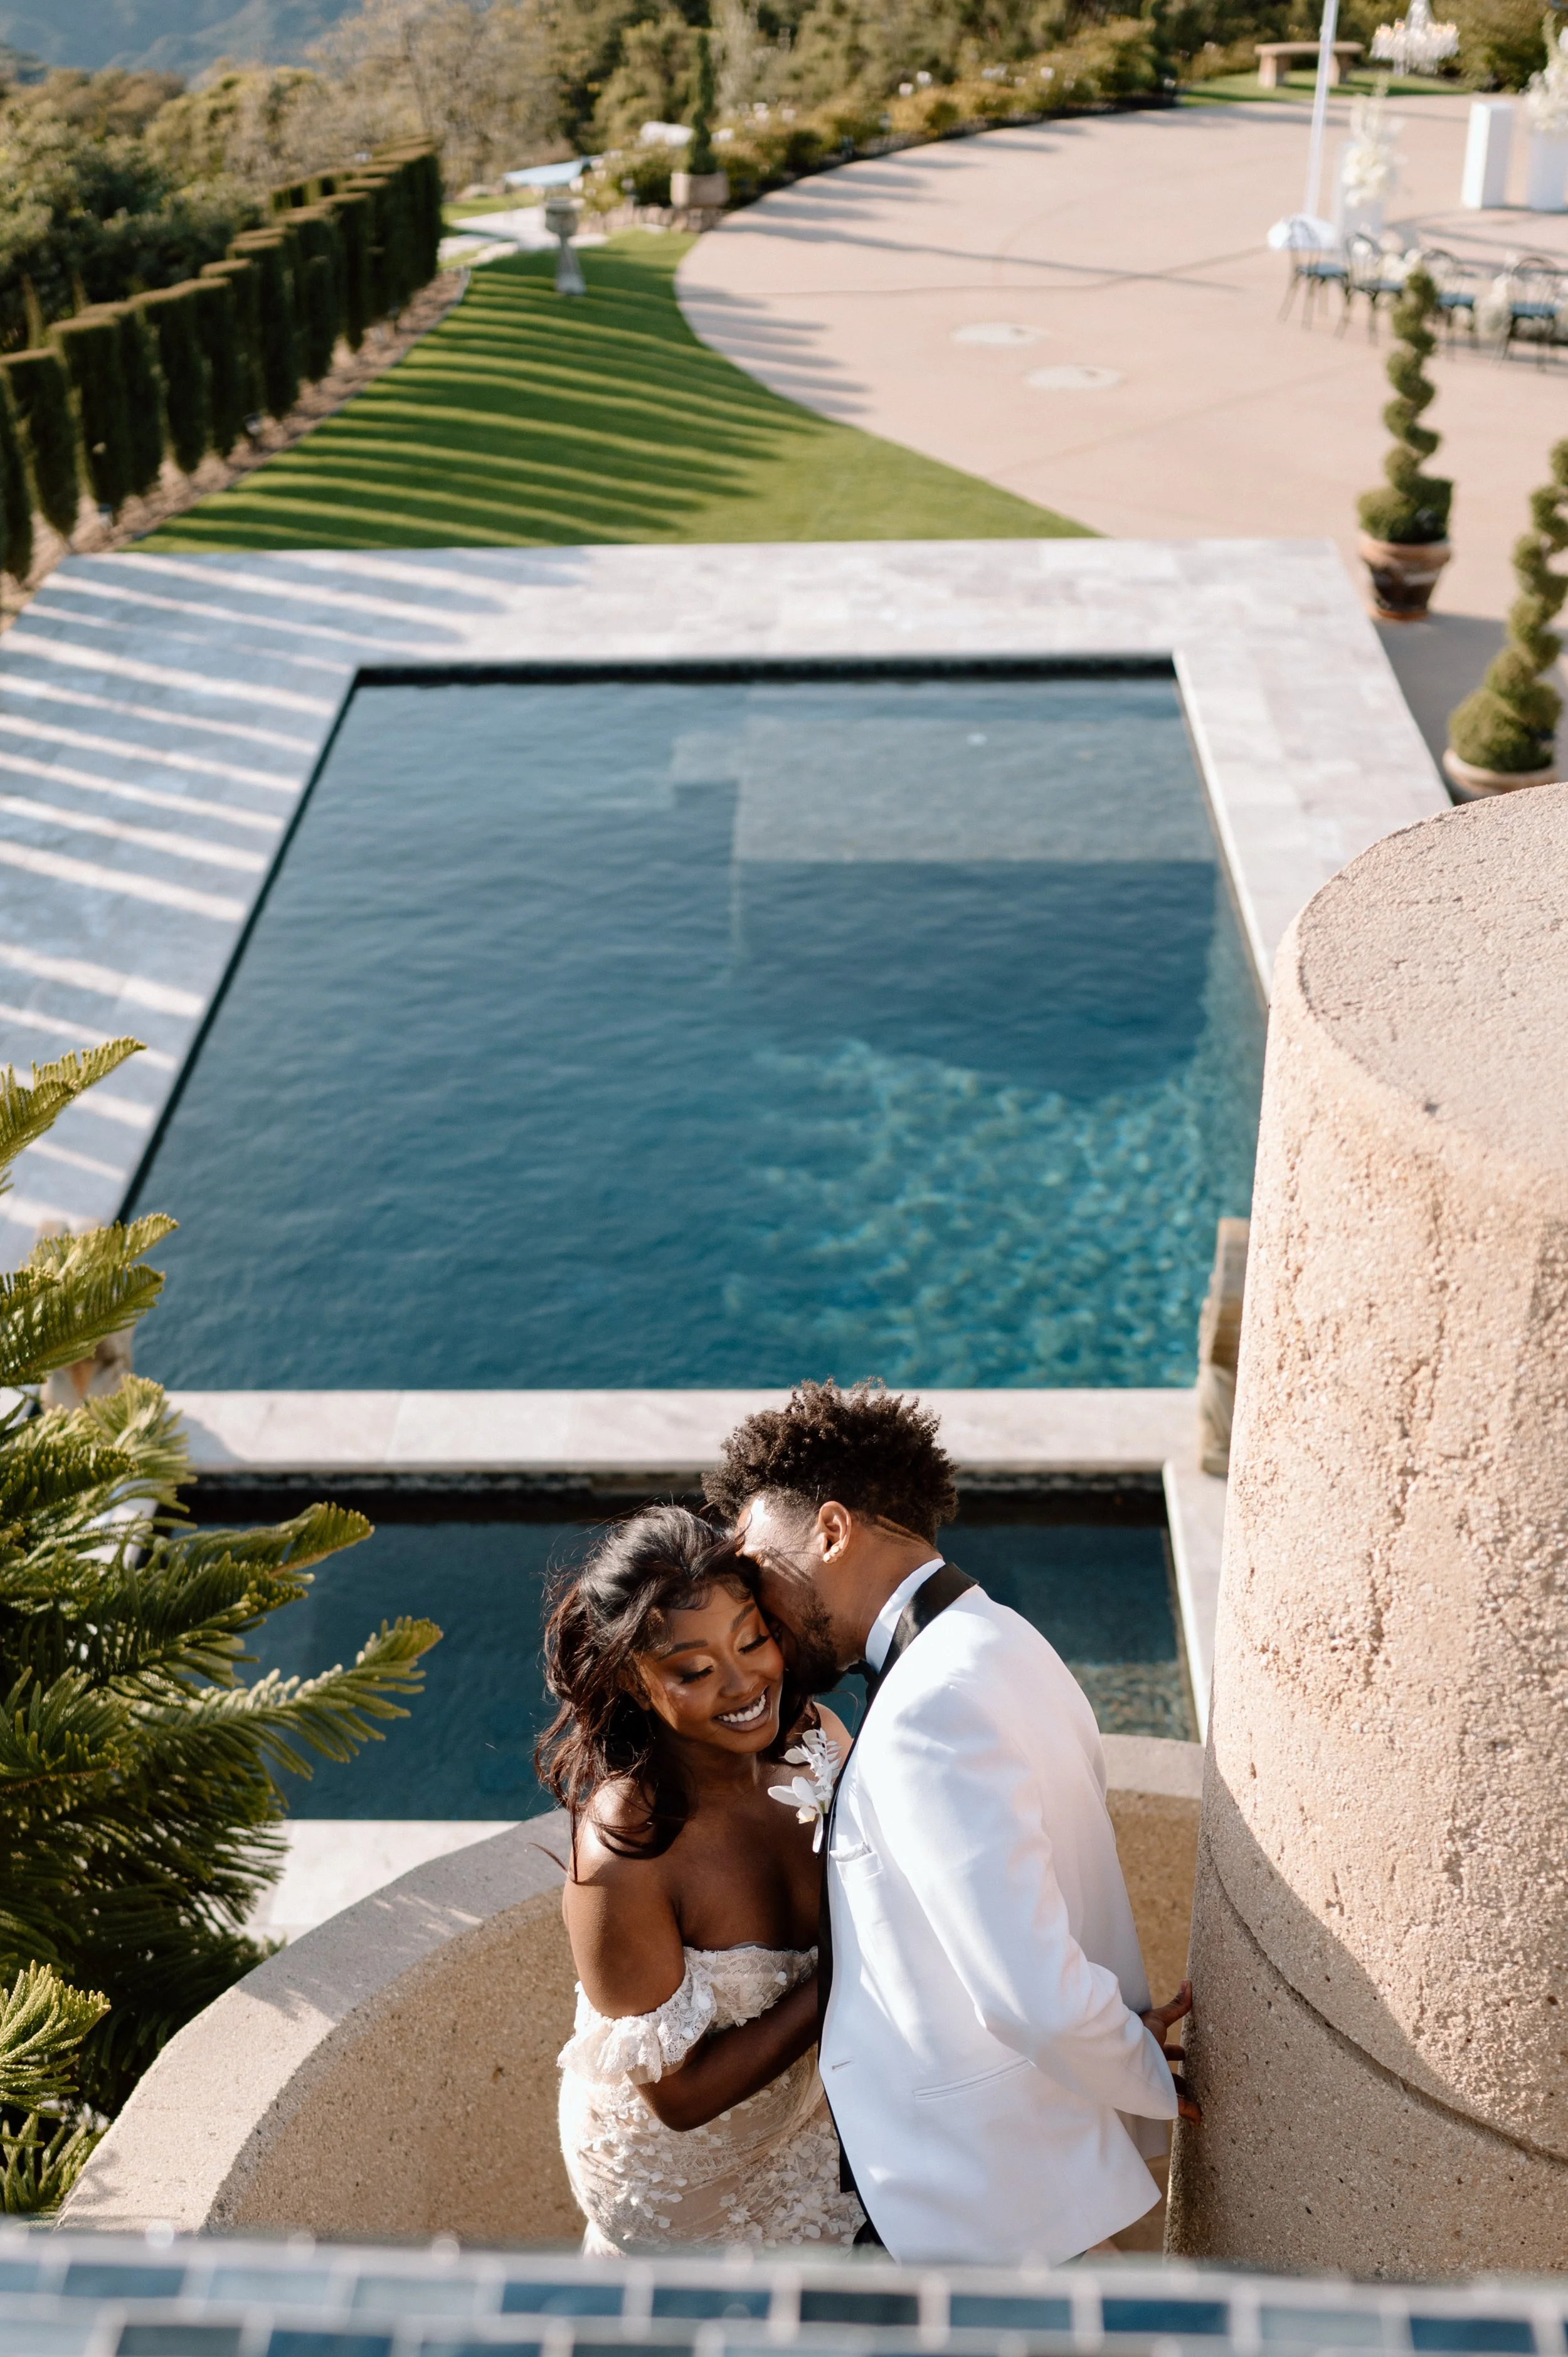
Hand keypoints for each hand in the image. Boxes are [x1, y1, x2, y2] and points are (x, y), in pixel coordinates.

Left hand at [1141, 1979, 1198, 2121]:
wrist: (1121, 2056)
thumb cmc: (1138, 2034)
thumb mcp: (1160, 2019)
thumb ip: (1176, 2006)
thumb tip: (1188, 1982)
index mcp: (1151, 2047)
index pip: (1166, 2051)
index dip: (1177, 2052)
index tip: (1186, 2052)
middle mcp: (1150, 2065)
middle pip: (1166, 2072)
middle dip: (1179, 2076)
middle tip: (1194, 2080)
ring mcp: (1154, 2082)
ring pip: (1170, 2091)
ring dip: (1183, 2096)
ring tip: (1198, 2100)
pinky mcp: (1158, 2098)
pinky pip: (1175, 2108)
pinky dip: (1189, 2112)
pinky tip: (1198, 2117)